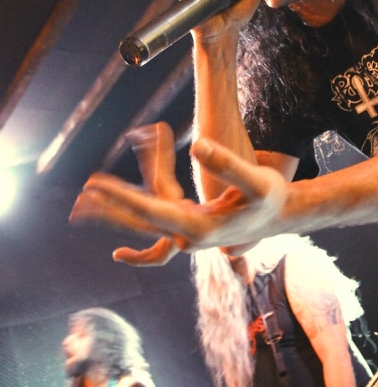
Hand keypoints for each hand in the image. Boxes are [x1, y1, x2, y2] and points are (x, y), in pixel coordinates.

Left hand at [70, 134, 290, 255]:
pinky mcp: (188, 226)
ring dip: (120, 205)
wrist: (280, 215)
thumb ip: (227, 164)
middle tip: (81, 195)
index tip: (98, 184)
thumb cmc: (270, 198)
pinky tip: (122, 247)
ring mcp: (186, 233)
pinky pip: (157, 220)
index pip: (151, 210)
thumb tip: (196, 146)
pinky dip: (141, 222)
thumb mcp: (257, 181)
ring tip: (94, 191)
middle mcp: (187, 235)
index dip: (122, 196)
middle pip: (139, 221)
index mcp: (199, 227)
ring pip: (145, 218)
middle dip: (108, 208)